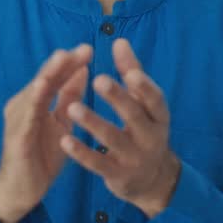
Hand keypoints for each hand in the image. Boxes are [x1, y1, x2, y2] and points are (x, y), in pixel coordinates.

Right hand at [0, 44, 91, 222]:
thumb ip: (68, 97)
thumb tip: (81, 70)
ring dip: (48, 74)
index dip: (70, 62)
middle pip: (45, 78)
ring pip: (34, 91)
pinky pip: (27, 116)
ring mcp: (19, 120)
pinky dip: (34, 100)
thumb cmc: (41, 156)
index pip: (55, 76)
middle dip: (62, 62)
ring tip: (62, 59)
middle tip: (82, 49)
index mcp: (36, 101)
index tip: (89, 49)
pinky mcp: (17, 136)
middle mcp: (24, 105)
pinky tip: (43, 88)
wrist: (21, 191)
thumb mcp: (61, 122)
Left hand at [61, 38, 180, 218]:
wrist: (151, 180)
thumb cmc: (143, 130)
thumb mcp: (144, 105)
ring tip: (72, 108)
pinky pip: (97, 163)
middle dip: (118, 99)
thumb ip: (131, 73)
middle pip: (135, 116)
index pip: (155, 99)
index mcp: (159, 116)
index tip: (130, 72)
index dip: (144, 86)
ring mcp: (134, 158)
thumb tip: (120, 41)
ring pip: (112, 139)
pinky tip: (64, 140)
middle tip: (99, 80)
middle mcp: (150, 137)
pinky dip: (81, 152)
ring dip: (93, 123)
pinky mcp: (117, 175)